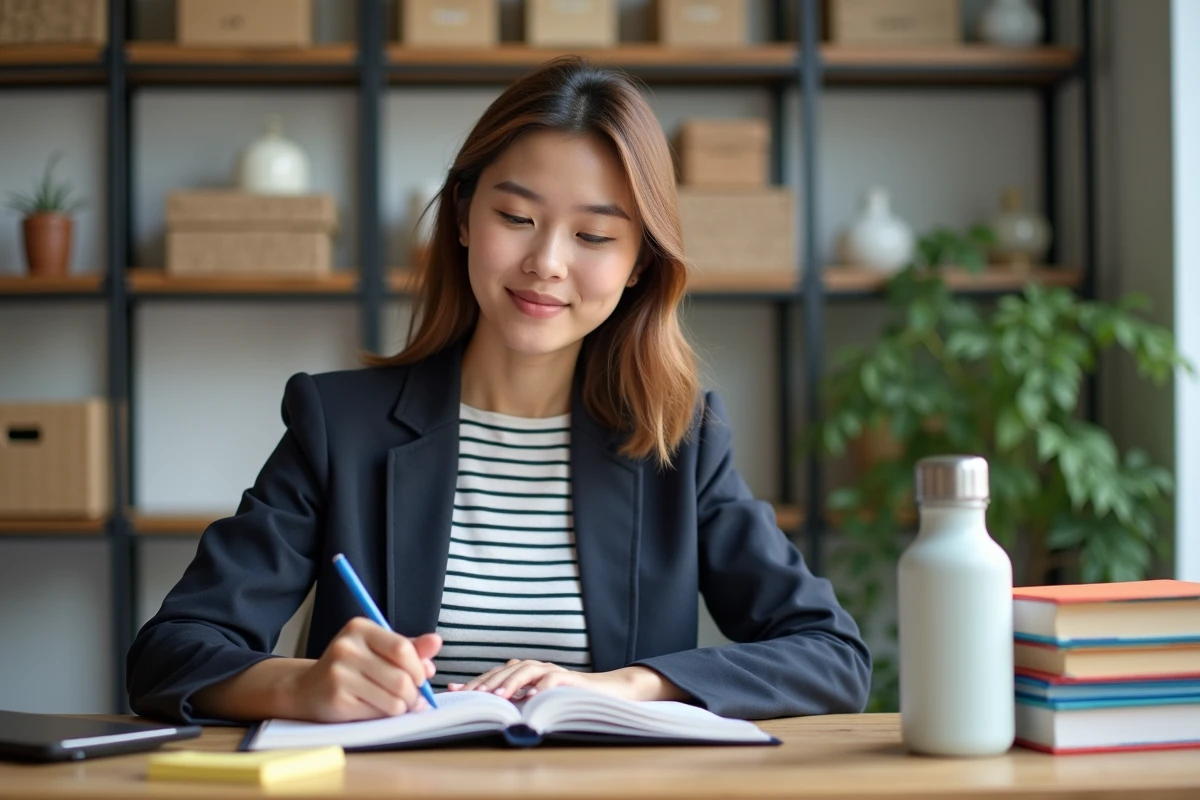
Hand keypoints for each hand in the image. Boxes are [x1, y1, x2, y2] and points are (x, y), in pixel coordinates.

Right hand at [285, 617, 441, 721]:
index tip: (420, 678)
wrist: (307, 689)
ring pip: (394, 700)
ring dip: (403, 708)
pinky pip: (378, 714)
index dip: (419, 668)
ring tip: (397, 705)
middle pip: (402, 678)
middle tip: (412, 698)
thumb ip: (410, 647)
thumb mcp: (378, 649)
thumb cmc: (352, 667)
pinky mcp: (336, 700)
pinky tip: (376, 709)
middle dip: (415, 694)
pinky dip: (385, 716)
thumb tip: (436, 642)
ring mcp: (339, 674)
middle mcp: (347, 648)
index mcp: (360, 628)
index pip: (403, 649)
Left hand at [447, 661, 687, 702]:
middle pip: (507, 668)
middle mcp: (538, 668)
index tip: (453, 691)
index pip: (496, 674)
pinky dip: (541, 686)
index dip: (475, 681)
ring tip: (498, 695)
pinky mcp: (572, 680)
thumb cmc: (569, 702)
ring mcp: (554, 672)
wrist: (609, 694)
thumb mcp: (538, 704)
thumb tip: (486, 710)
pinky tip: (531, 697)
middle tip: (471, 695)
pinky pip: (554, 679)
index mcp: (527, 673)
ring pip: (527, 669)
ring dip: (511, 681)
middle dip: (487, 680)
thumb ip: (517, 702)